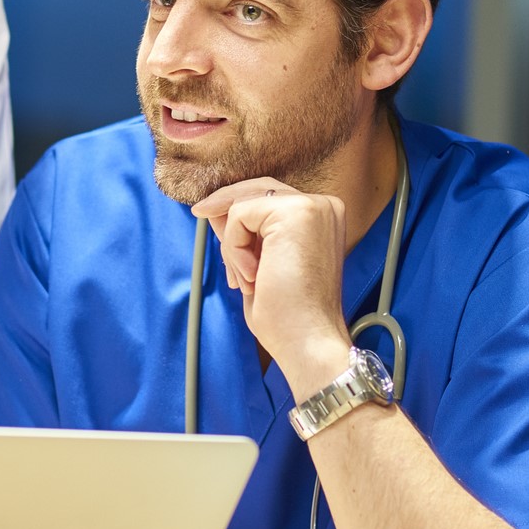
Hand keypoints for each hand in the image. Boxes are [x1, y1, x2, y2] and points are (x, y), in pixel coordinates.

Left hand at [190, 177, 352, 391]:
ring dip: (232, 243)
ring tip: (247, 278)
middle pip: (254, 189)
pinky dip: (234, 247)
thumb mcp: (258, 261)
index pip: (266, 196)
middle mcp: (323, 205)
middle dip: (226, 215)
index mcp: (321, 216)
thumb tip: (213, 209)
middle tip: (205, 225)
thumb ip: (243, 232)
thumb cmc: (286, 312)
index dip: (235, 213)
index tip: (215, 231)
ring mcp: (313, 206)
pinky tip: (252, 275)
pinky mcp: (296, 212)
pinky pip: (239, 215)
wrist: (306, 339)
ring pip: (243, 204)